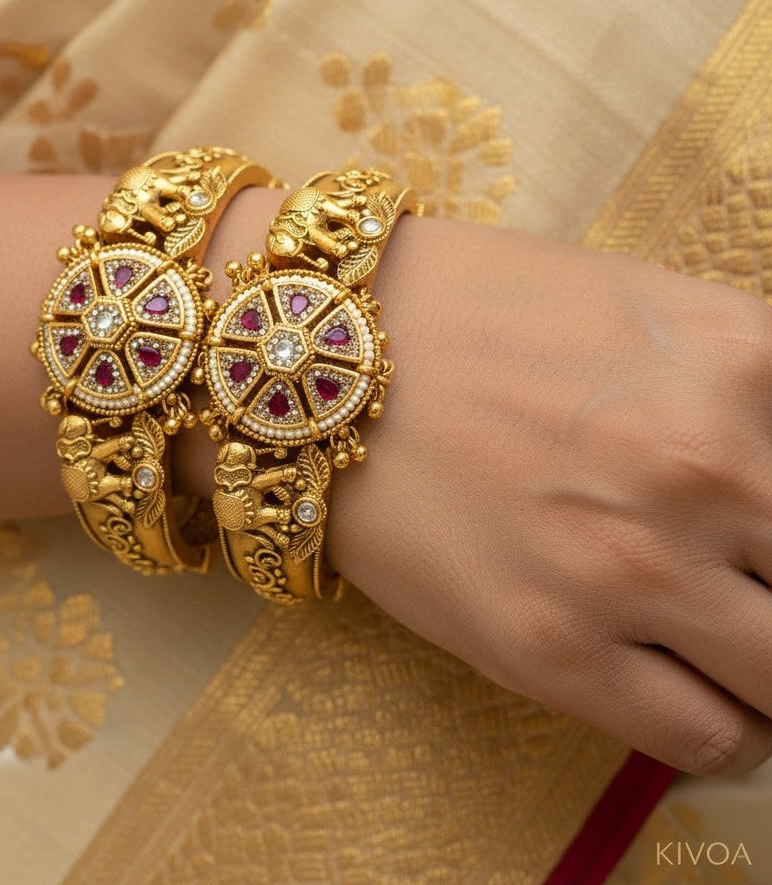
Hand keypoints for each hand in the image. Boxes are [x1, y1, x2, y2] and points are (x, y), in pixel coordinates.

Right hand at [324, 217, 771, 774]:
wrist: (316, 359)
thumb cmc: (463, 315)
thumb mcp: (634, 307)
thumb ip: (742, 385)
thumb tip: (771, 459)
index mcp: (741, 363)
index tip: (769, 540)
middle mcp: (707, 470)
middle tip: (742, 581)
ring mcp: (631, 569)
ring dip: (763, 666)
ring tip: (722, 644)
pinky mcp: (551, 648)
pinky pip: (704, 736)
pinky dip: (719, 724)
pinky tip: (678, 681)